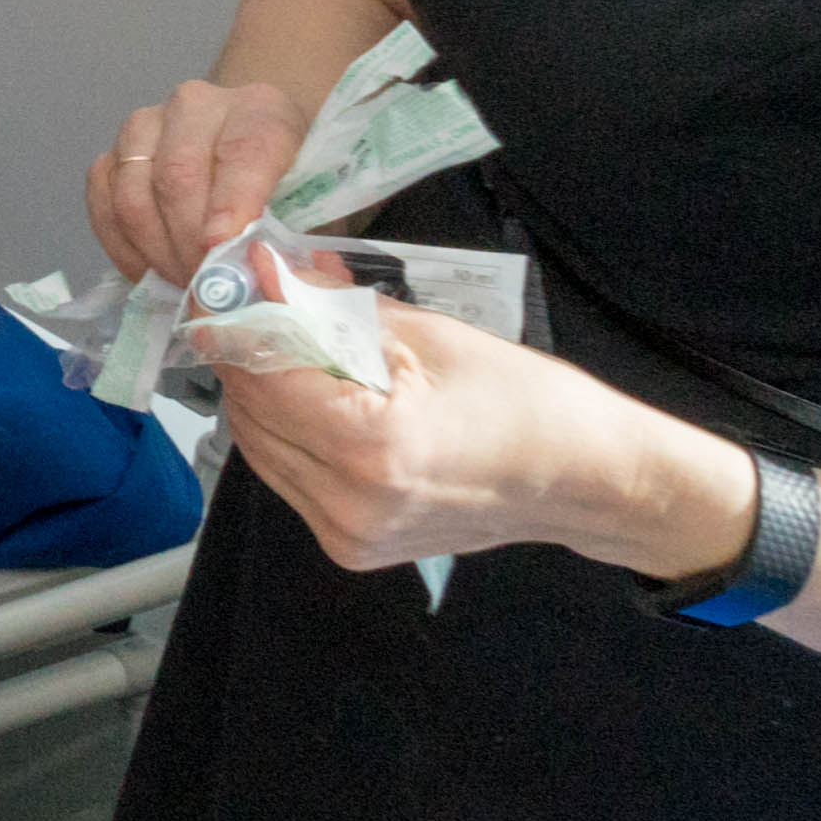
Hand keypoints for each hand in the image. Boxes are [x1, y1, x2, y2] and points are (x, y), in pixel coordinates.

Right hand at [87, 67, 311, 285]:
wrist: (249, 151)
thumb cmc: (287, 187)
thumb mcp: (312, 209)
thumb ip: (295, 243)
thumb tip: (265, 283)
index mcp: (260, 108)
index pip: (244, 150)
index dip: (232, 202)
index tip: (222, 248)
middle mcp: (195, 105)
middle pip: (177, 175)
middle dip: (189, 243)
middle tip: (205, 287)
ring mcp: (144, 126)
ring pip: (132, 195)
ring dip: (155, 252)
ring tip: (184, 283)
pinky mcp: (112, 154)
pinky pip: (102, 205)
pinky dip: (123, 248)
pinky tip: (152, 271)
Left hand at [216, 306, 746, 588]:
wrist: (582, 481)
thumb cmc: (525, 401)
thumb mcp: (428, 336)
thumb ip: (334, 308)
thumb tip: (268, 273)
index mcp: (373, 447)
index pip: (262, 374)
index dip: (242, 320)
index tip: (238, 280)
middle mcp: (349, 501)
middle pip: (251, 412)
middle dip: (249, 353)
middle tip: (266, 305)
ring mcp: (346, 533)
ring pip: (259, 447)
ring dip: (264, 393)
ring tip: (296, 347)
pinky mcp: (349, 547)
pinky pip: (287, 477)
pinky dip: (289, 432)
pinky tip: (319, 400)